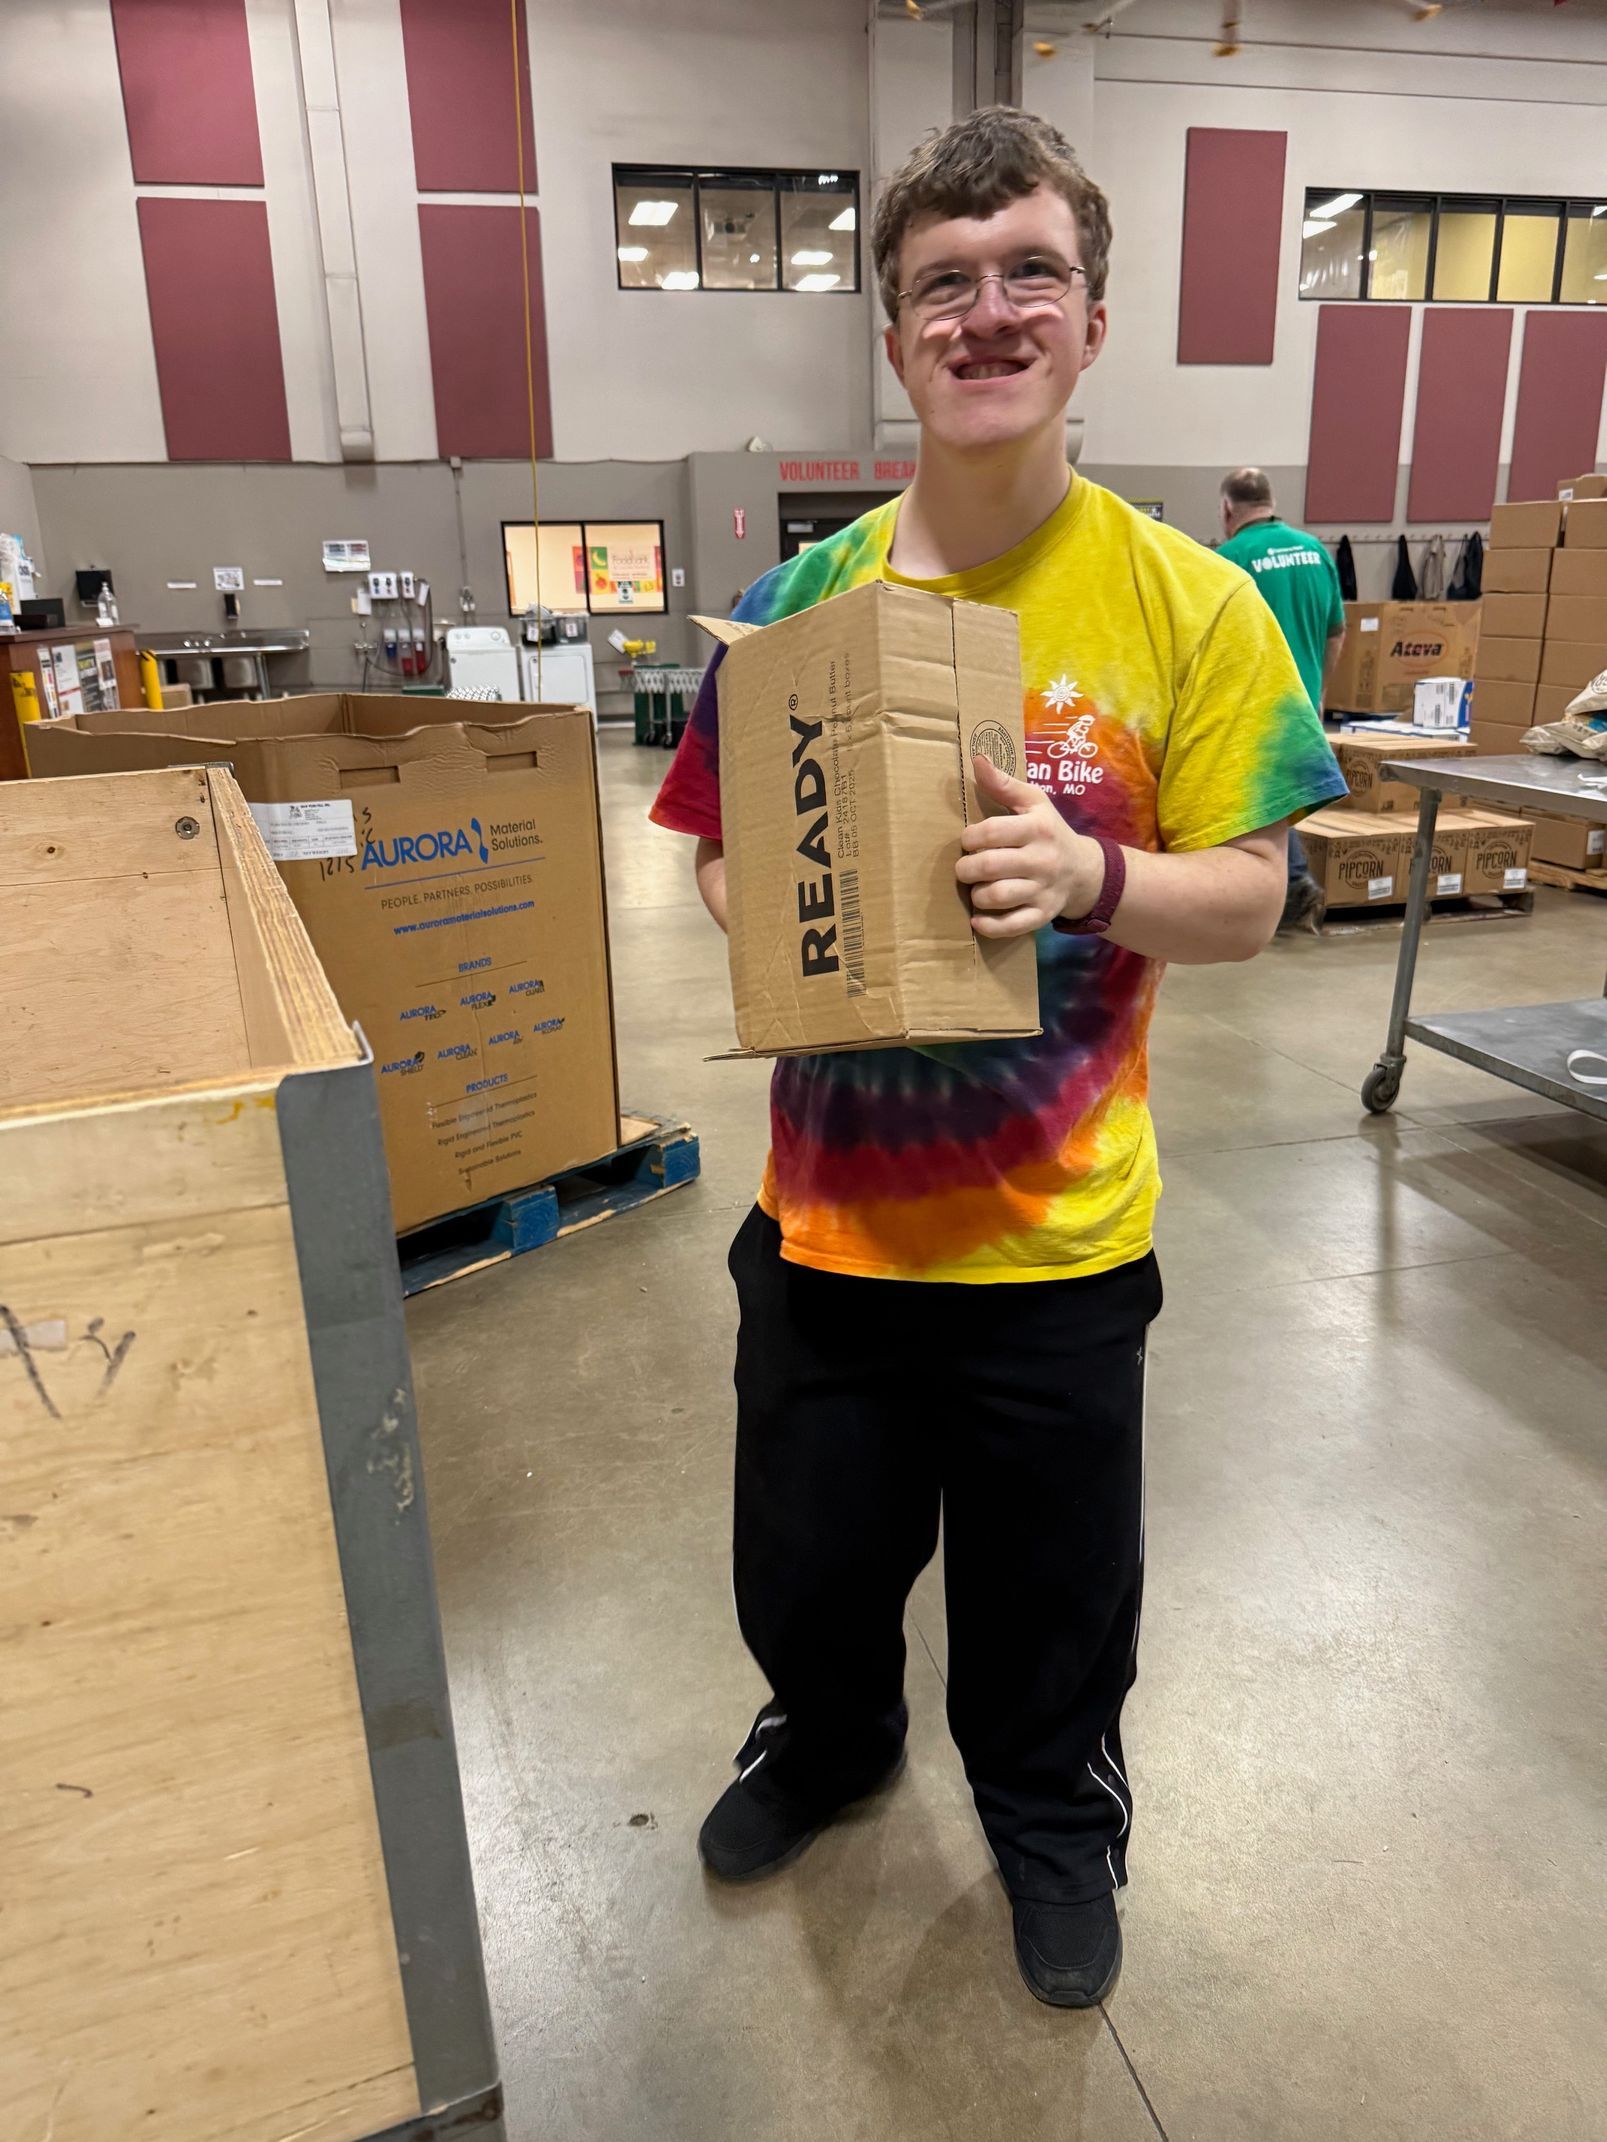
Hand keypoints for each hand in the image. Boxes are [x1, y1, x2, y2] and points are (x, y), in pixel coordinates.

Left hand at [957, 756, 1104, 936]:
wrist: (1084, 870)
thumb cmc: (1049, 831)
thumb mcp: (1033, 802)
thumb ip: (1003, 784)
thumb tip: (976, 758)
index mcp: (1037, 828)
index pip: (990, 831)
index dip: (969, 837)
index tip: (968, 840)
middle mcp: (1042, 860)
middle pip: (989, 866)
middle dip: (966, 867)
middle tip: (965, 867)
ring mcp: (1043, 890)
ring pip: (997, 896)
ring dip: (976, 894)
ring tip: (976, 887)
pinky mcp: (1042, 915)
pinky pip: (1012, 926)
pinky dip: (989, 926)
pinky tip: (977, 919)